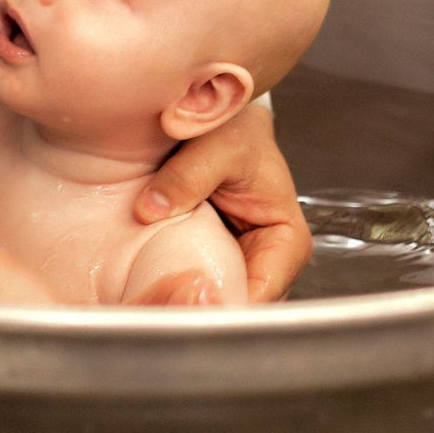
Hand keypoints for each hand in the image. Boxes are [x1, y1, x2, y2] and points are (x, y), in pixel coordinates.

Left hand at [134, 100, 308, 303]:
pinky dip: (174, 291)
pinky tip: (146, 293)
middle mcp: (268, 264)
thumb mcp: (218, 144)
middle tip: (155, 311)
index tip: (182, 304)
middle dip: (200, 313)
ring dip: (184, 306)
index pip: (260, 294)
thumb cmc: (236, 129)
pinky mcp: (211, 263)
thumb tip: (149, 211)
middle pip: (237, 308)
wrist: (222, 119)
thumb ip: (188, 177)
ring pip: (215, 304)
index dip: (222, 305)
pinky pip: (196, 288)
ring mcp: (239, 267)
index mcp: (287, 242)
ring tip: (147, 305)